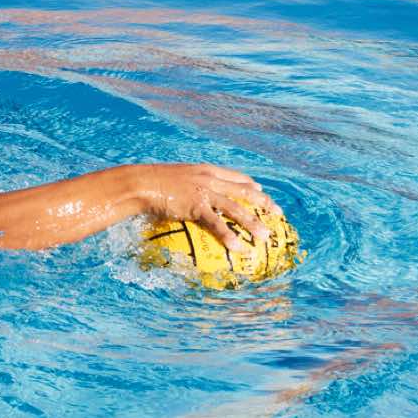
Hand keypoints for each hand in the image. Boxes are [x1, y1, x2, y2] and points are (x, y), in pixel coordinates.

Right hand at [135, 163, 274, 251]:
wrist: (140, 183)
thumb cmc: (150, 182)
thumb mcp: (173, 178)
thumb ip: (186, 184)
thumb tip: (185, 196)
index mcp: (206, 170)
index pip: (235, 176)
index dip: (251, 185)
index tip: (261, 191)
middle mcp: (209, 179)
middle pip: (244, 190)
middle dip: (264, 202)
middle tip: (277, 213)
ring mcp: (204, 193)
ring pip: (236, 209)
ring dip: (253, 223)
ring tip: (265, 236)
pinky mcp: (196, 207)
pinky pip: (217, 224)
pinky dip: (229, 236)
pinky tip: (238, 247)